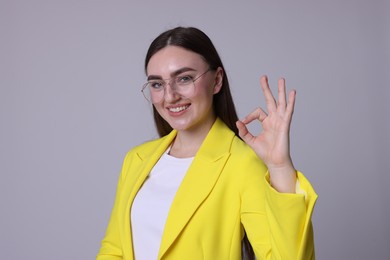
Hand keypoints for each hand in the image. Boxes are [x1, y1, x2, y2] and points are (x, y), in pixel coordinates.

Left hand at [236, 75, 296, 191]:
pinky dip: (291, 101)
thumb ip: (244, 131)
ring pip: (281, 102)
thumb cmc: (265, 152)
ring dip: (281, 91)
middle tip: (264, 77)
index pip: (257, 112)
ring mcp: (280, 121)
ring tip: (281, 79)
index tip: (243, 122)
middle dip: (267, 88)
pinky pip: (288, 111)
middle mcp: (274, 119)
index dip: (248, 116)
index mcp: (267, 122)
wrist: (274, 161)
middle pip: (270, 100)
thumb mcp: (250, 140)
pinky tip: (292, 92)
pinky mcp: (285, 124)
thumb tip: (238, 122)